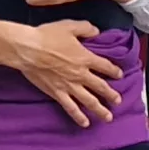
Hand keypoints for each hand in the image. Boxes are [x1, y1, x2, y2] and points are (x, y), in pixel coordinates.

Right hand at [7, 20, 124, 127]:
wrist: (28, 50)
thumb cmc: (47, 36)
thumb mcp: (69, 26)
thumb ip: (86, 28)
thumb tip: (96, 32)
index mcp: (85, 58)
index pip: (105, 66)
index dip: (114, 71)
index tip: (119, 75)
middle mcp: (81, 74)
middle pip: (100, 87)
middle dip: (111, 95)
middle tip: (118, 101)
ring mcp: (69, 86)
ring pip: (89, 101)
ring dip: (100, 110)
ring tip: (108, 117)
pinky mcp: (57, 93)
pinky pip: (71, 107)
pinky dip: (78, 116)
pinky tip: (85, 123)